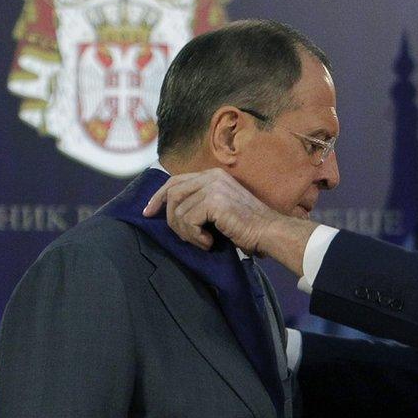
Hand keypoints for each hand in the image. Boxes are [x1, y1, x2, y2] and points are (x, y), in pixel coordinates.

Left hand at [142, 168, 277, 253]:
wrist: (269, 232)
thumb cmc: (247, 226)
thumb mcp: (219, 208)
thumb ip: (199, 202)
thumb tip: (171, 211)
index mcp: (212, 175)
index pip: (175, 181)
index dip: (158, 197)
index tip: (148, 212)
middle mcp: (211, 176)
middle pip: (172, 193)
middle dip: (170, 218)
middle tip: (183, 237)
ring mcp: (213, 187)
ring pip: (178, 210)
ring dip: (186, 233)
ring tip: (203, 241)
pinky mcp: (214, 201)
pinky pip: (188, 220)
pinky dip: (194, 237)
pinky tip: (209, 242)